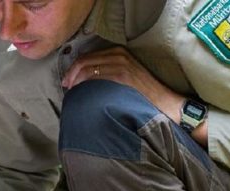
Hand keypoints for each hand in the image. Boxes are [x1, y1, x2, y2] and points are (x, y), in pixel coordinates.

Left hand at [61, 47, 184, 122]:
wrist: (163, 100)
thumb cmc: (141, 92)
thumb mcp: (124, 75)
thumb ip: (106, 71)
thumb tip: (82, 79)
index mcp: (118, 52)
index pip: (86, 56)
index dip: (73, 69)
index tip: (67, 81)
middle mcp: (118, 54)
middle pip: (83, 60)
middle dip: (71, 74)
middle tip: (66, 87)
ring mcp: (120, 63)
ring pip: (87, 68)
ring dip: (75, 80)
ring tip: (72, 91)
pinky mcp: (122, 74)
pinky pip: (95, 75)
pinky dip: (84, 83)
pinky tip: (81, 92)